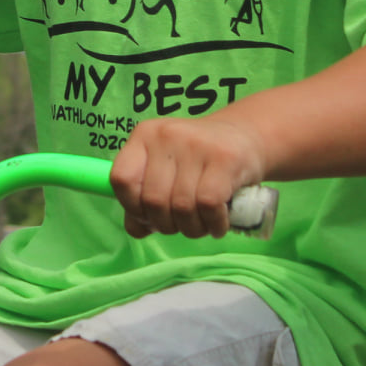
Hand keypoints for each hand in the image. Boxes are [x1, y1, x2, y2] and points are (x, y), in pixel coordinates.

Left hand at [110, 116, 267, 239]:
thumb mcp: (166, 169)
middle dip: (166, 225)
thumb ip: (144, 198)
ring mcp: (195, 144)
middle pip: (153, 200)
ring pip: (181, 207)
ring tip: (201, 225)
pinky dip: (213, 224)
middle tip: (181, 225)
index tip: (149, 217)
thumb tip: (136, 230)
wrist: (244, 137)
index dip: (132, 207)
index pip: (121, 179)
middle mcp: (166, 135)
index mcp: (144, 135)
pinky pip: (208, 205)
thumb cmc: (198, 161)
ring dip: (192, 228)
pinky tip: (217, 224)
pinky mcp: (224, 159)